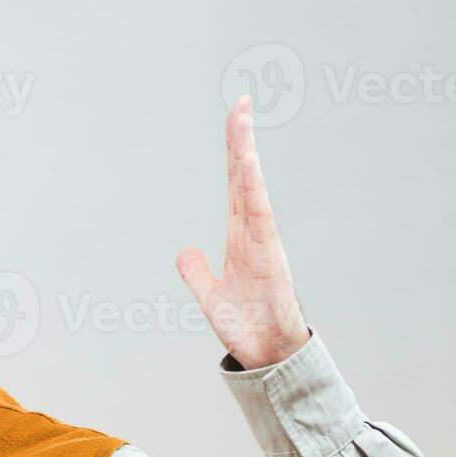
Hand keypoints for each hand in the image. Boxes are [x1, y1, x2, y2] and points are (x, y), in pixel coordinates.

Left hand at [176, 95, 311, 369]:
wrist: (266, 356)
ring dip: (245, 153)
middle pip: (243, 177)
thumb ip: (196, 272)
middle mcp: (254, 232)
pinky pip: (260, 215)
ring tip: (242, 118)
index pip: (233, 186)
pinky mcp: (270, 256)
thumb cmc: (247, 325)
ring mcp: (264, 241)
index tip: (234, 119)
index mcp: (241, 237)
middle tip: (241, 101)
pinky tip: (246, 163)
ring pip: (252, 188)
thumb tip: (185, 252)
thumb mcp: (210, 295)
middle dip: (241, 139)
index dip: (232, 154)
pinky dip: (252, 188)